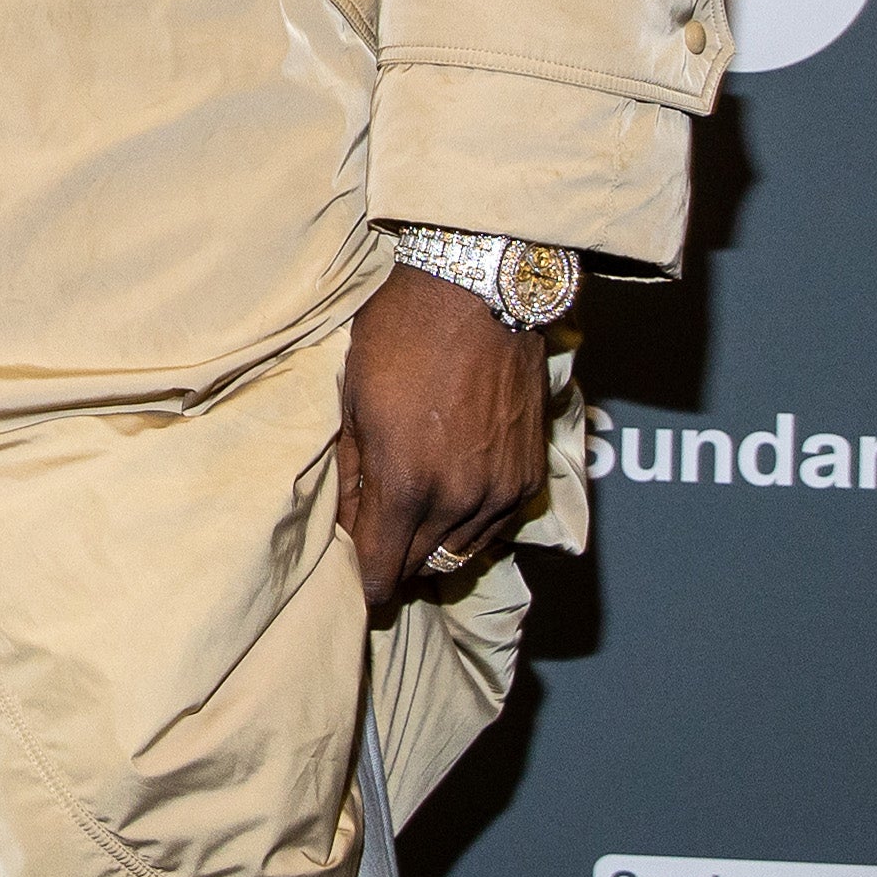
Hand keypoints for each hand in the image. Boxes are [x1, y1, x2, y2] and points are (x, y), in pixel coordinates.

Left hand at [335, 266, 548, 615]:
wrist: (477, 292)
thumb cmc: (400, 336)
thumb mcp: (353, 404)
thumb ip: (352, 474)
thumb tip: (348, 523)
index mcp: (407, 484)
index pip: (383, 571)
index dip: (365, 584)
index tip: (354, 582)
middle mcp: (460, 499)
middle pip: (420, 567)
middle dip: (393, 564)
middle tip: (374, 547)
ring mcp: (500, 490)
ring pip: (460, 552)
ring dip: (432, 546)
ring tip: (409, 522)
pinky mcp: (529, 476)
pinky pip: (494, 526)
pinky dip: (468, 525)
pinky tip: (448, 500)